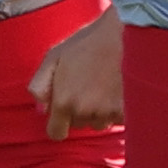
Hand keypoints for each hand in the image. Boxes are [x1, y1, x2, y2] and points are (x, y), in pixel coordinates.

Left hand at [29, 7, 125, 136]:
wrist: (123, 35)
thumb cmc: (86, 43)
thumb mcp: (53, 57)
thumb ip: (40, 85)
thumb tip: (42, 108)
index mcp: (63, 101)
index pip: (56, 133)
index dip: (58, 125)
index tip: (63, 116)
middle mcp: (84, 112)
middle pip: (78, 125)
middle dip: (79, 112)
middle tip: (86, 87)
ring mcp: (106, 112)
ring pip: (99, 123)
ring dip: (99, 112)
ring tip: (103, 87)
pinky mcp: (127, 110)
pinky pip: (118, 120)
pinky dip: (118, 110)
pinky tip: (117, 90)